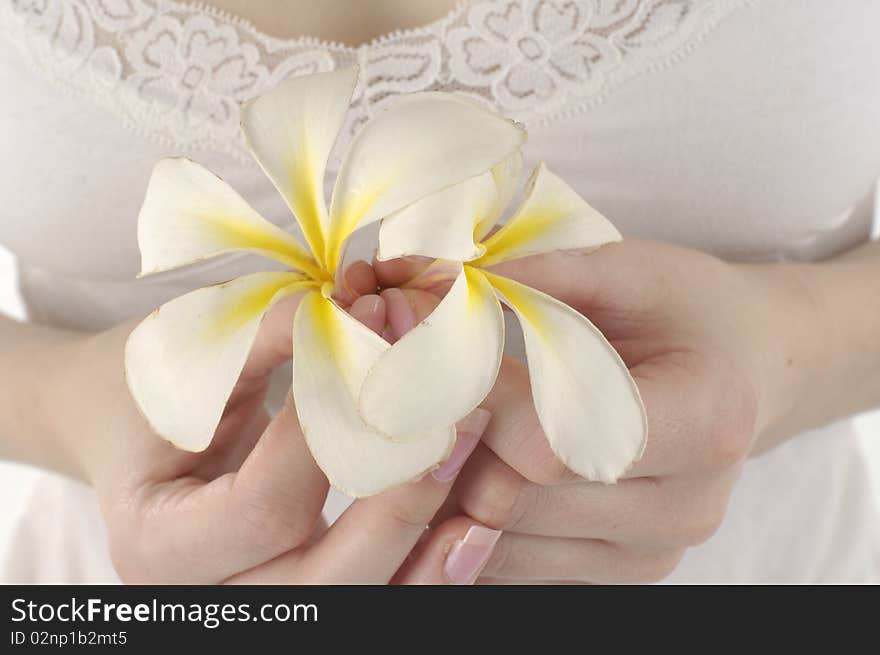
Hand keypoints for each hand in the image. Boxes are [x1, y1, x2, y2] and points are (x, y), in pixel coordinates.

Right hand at [45, 262, 493, 583]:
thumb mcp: (189, 360)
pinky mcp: (301, 598)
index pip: (263, 506)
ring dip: (426, 547)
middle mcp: (204, 597)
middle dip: (399, 503)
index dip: (333, 434)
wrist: (125, 432)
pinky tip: (474, 531)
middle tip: (455, 428)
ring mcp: (257, 609)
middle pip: (322, 583)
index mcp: (155, 540)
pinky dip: (427, 571)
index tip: (383, 360)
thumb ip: (273, 337)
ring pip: (358, 606)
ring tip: (482, 488)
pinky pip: (374, 598)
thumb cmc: (144, 390)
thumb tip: (364, 312)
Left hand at [375, 240, 824, 582]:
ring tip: (416, 427)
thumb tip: (430, 281)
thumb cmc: (691, 309)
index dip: (475, 400)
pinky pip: (510, 570)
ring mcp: (650, 553)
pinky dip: (462, 528)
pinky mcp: (617, 573)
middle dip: (445, 440)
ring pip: (498, 544)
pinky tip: (446, 476)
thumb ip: (537, 277)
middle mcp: (686, 506)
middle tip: (399, 385)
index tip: (429, 349)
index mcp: (705, 419)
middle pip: (514, 498)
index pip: (555, 440)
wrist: (748, 368)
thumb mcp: (629, 269)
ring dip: (440, 488)